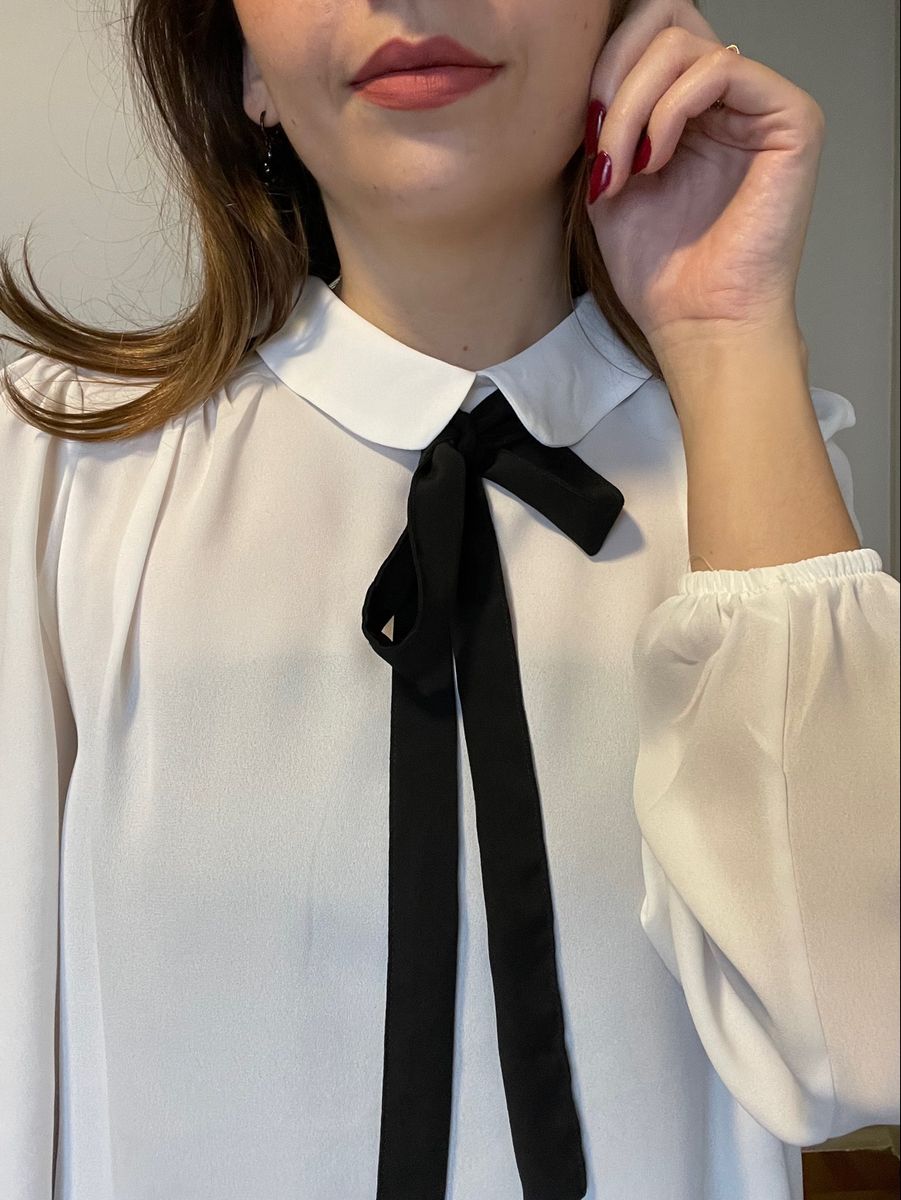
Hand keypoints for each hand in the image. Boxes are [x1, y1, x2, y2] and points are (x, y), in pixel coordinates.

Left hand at [583, 0, 825, 356]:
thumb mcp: (608, 181)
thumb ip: (603, 120)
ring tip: (622, 167)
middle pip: (666, 19)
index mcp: (690, 109)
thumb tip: (585, 72)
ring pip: (684, 43)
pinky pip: (720, 68)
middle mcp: (729, 99)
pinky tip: (654, 159)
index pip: (647, 36)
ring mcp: (761, 105)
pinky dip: (670, 109)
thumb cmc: (660, 274)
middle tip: (598, 141)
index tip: (582, 136)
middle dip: (614, 73)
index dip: (604, 69)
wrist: (697, 324)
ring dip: (632, 104)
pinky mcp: (791, 119)